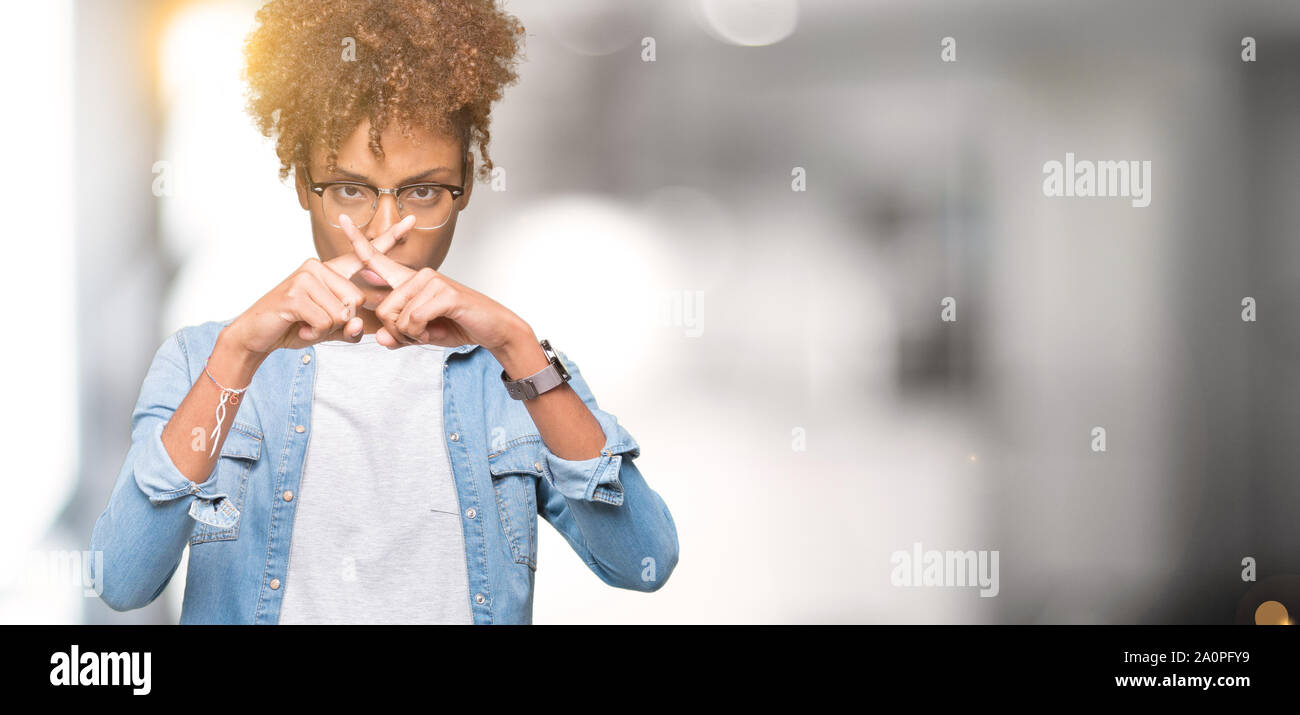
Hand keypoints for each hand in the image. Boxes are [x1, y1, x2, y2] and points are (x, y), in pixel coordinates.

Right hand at [225, 214, 416, 355]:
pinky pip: (326, 322)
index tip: (411, 222)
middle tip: (316, 321)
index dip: (390, 238)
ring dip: (325, 329)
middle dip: (341, 322)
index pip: (364, 254)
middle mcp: (318, 266)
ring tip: (306, 323)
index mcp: (330, 272)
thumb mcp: (330, 329)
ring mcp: (306, 276)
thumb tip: (359, 323)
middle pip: (357, 300)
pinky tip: (299, 326)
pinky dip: (314, 332)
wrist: (257, 334)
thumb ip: (351, 328)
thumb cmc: (295, 326)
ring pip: (342, 313)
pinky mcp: (296, 292)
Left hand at [339, 213, 530, 351]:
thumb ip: (399, 336)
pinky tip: (434, 331)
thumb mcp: (422, 335)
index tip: (343, 220)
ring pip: (398, 316)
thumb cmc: (458, 326)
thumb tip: (381, 339)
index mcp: (410, 281)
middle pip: (383, 308)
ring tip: (428, 333)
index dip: (358, 241)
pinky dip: (421, 333)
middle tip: (415, 336)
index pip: (378, 258)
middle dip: (395, 332)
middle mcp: (419, 275)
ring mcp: (432, 280)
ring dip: (410, 335)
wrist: (494, 329)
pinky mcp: (444, 292)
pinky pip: (414, 319)